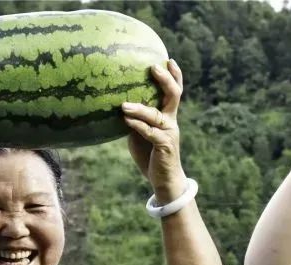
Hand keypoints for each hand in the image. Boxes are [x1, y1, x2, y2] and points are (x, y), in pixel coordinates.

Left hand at [122, 60, 185, 203]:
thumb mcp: (141, 132)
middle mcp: (171, 121)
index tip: (168, 59)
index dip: (174, 75)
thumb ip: (135, 118)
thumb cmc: (150, 154)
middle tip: (154, 67)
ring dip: (140, 108)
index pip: (174, 92)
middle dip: (165, 80)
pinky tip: (127, 120)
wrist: (164, 180)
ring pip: (156, 115)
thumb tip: (115, 104)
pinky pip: (150, 133)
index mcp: (167, 115)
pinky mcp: (164, 146)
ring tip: (124, 104)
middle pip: (173, 95)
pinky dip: (138, 125)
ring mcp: (169, 133)